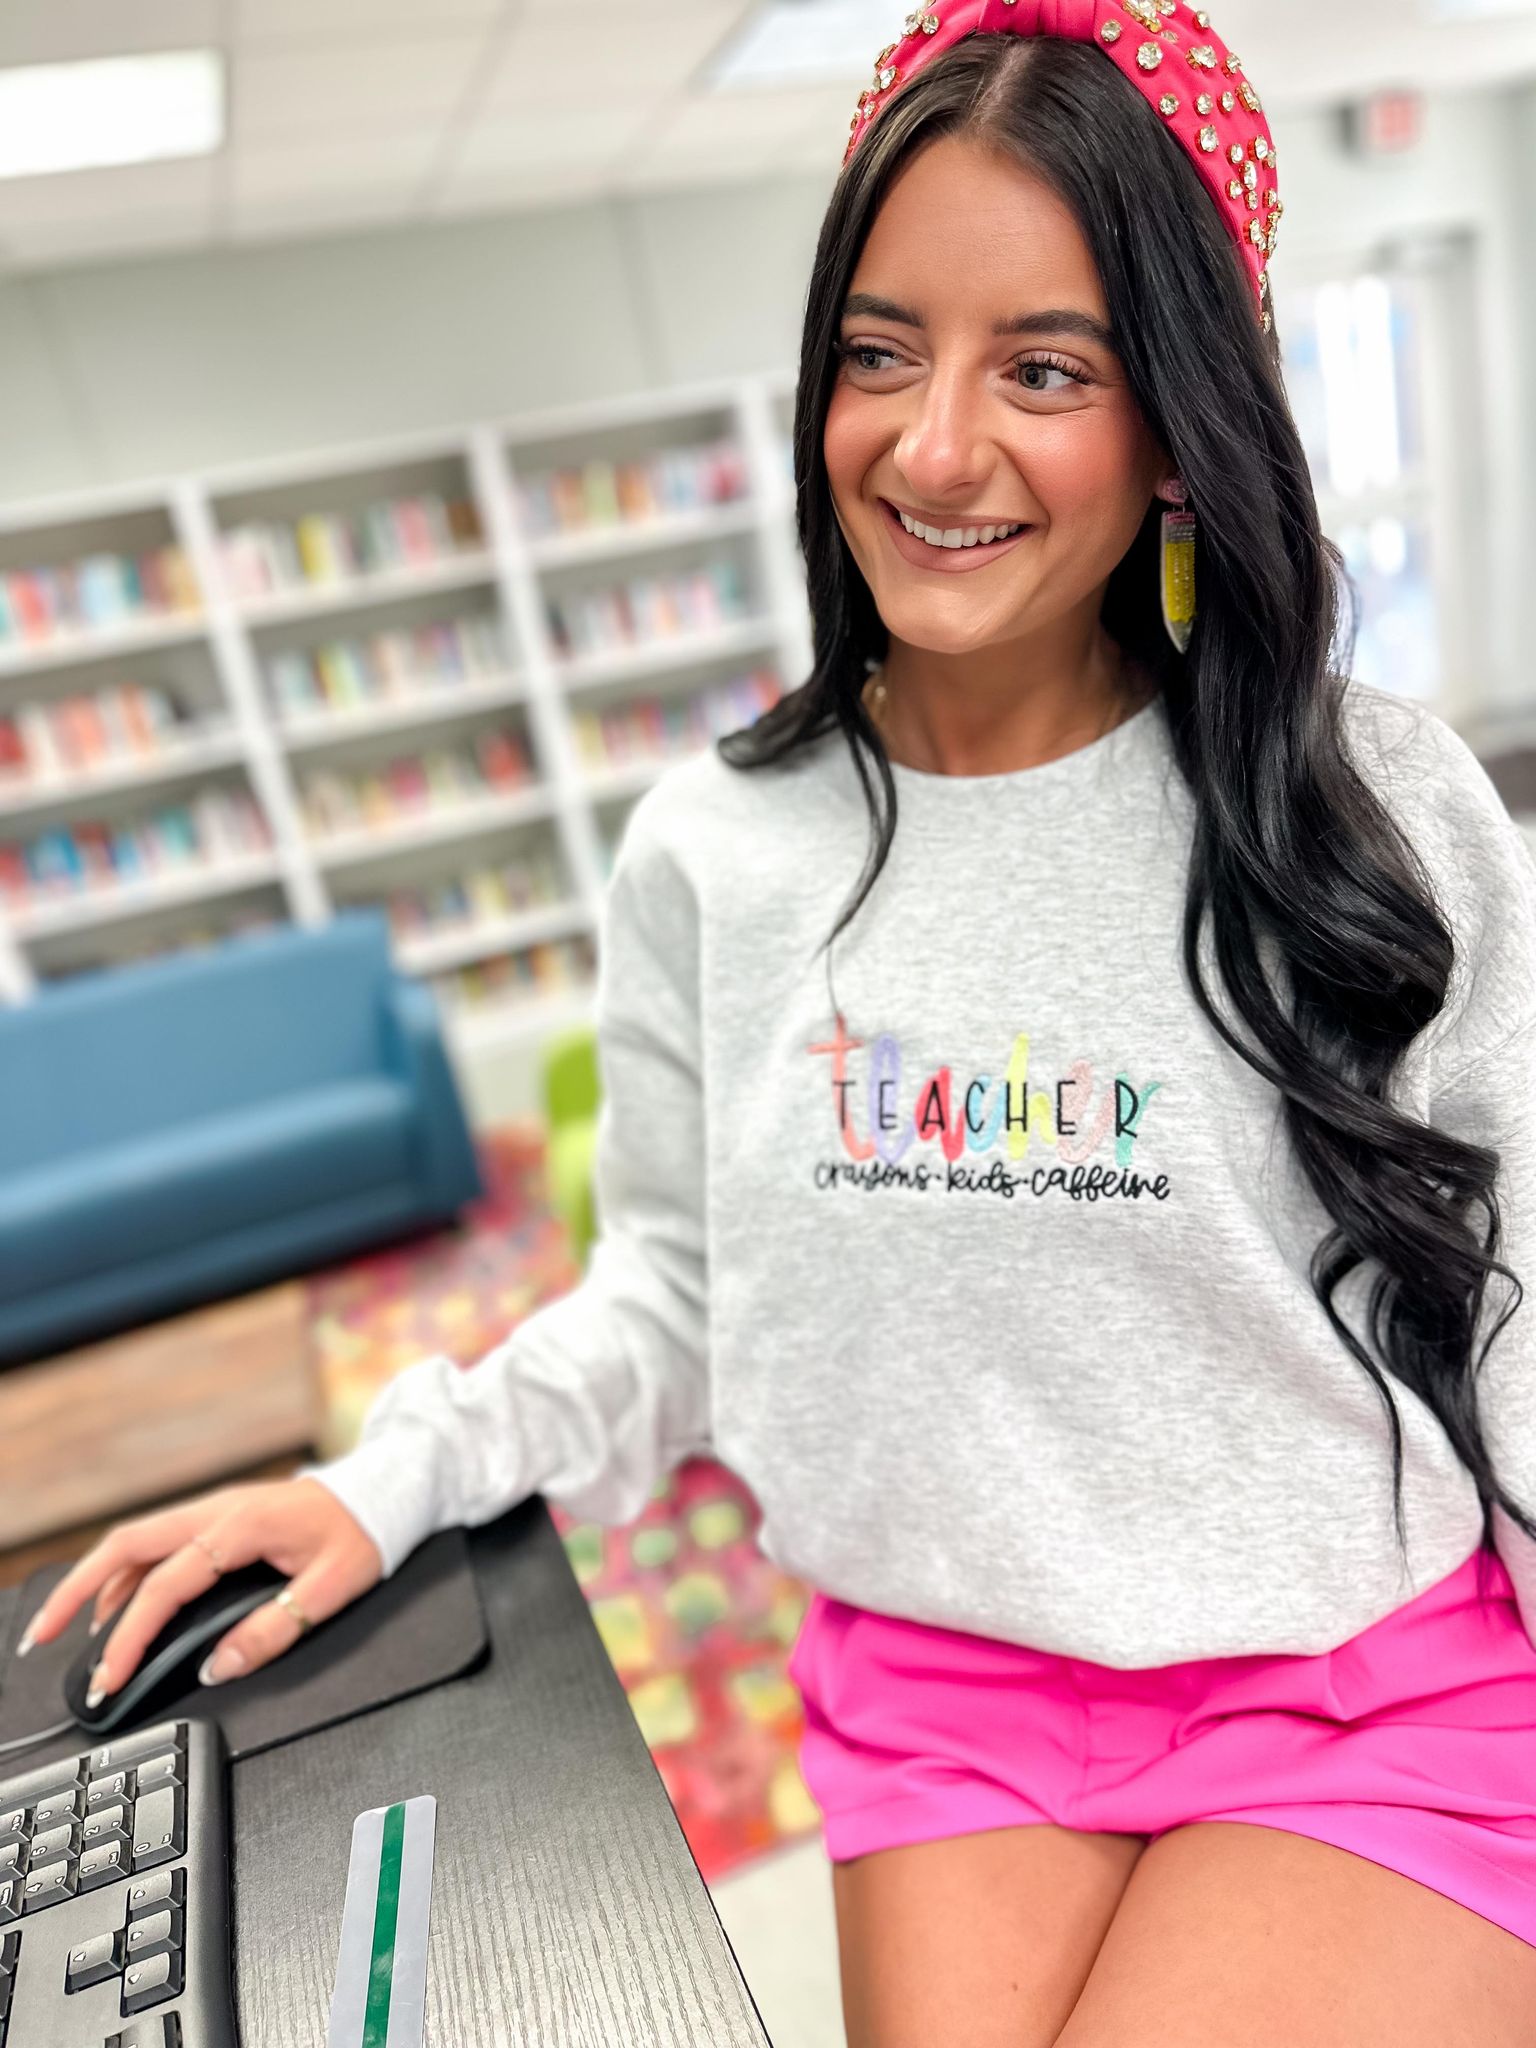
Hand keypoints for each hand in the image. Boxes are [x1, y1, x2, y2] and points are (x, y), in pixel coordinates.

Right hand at [15, 1477, 383, 1702]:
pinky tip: (121, 1605)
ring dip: (97, 1583)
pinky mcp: (220, 1517)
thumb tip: (218, 1665)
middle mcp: (217, 1510)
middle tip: (42, 1634)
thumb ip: (273, 1630)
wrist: (386, 1490)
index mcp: (241, 1525)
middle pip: (125, 1546)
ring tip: (73, 1632)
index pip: (165, 1586)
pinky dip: (128, 1574)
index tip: (110, 1677)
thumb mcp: (331, 1589)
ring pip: (136, 1542)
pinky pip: (159, 1543)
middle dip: (76, 1592)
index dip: (130, 1637)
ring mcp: (215, 1509)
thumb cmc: (364, 1533)